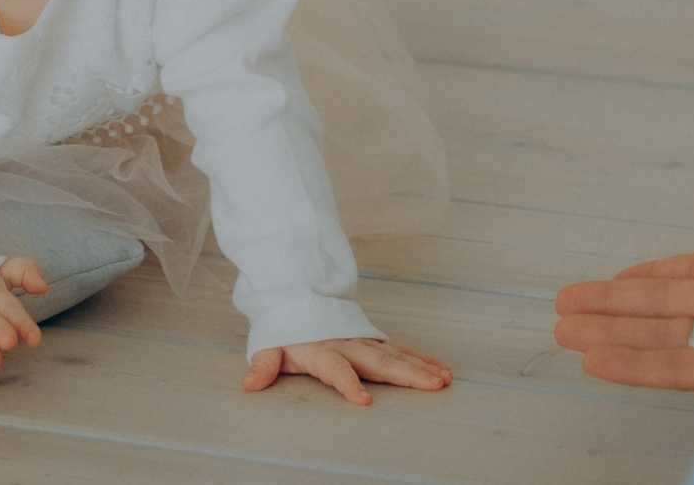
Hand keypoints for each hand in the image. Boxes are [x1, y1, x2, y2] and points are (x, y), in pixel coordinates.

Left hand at [242, 335, 453, 405]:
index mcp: (322, 351)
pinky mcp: (375, 340)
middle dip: (407, 375)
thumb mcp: (269, 346)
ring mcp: (365, 341)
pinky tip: (441, 369)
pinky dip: (423, 359)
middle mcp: (349, 345)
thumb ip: (263, 366)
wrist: (299, 292)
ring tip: (443, 380)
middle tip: (431, 386)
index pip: (336, 370)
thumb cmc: (286, 327)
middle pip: (380, 362)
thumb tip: (250, 383)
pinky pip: (403, 350)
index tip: (364, 400)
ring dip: (422, 367)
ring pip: (398, 355)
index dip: (349, 385)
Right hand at [554, 144, 693, 393]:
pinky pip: (687, 367)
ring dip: (613, 334)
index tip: (610, 279)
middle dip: (615, 309)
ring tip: (563, 330)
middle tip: (564, 307)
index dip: (652, 277)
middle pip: (670, 308)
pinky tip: (597, 357)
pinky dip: (638, 362)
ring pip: (668, 338)